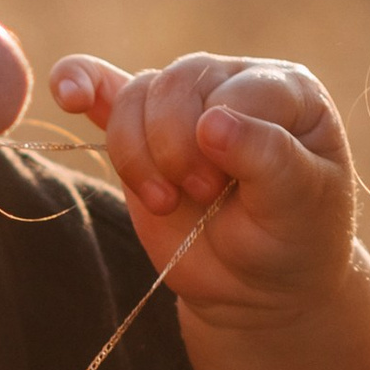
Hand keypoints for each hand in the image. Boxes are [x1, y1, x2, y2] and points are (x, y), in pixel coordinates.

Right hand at [51, 50, 352, 323]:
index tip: (225, 191)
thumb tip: (210, 121)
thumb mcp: (299, 206)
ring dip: (135, 154)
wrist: (257, 286)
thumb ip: (267, 158)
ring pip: (135, 97)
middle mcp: (232, 84)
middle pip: (177, 83)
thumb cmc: (294, 240)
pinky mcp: (140, 133)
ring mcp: (183, 107)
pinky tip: (69, 93)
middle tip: (199, 194)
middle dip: (173, 147)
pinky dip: (80, 84)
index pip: (236, 90)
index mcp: (285, 90)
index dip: (219, 138)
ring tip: (163, 200)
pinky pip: (104, 89)